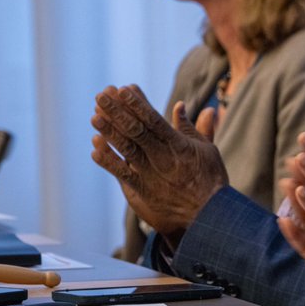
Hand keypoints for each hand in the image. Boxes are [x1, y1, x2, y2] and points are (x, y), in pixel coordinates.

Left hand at [90, 86, 227, 242]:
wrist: (208, 217)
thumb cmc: (210, 181)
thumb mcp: (206, 150)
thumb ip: (193, 127)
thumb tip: (181, 105)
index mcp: (179, 145)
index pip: (154, 119)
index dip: (138, 103)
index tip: (125, 88)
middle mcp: (162, 157)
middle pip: (136, 130)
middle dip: (117, 111)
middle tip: (101, 95)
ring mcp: (150, 174)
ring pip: (126, 149)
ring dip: (109, 131)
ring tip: (95, 116)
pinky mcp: (142, 191)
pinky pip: (122, 174)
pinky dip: (108, 161)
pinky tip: (96, 147)